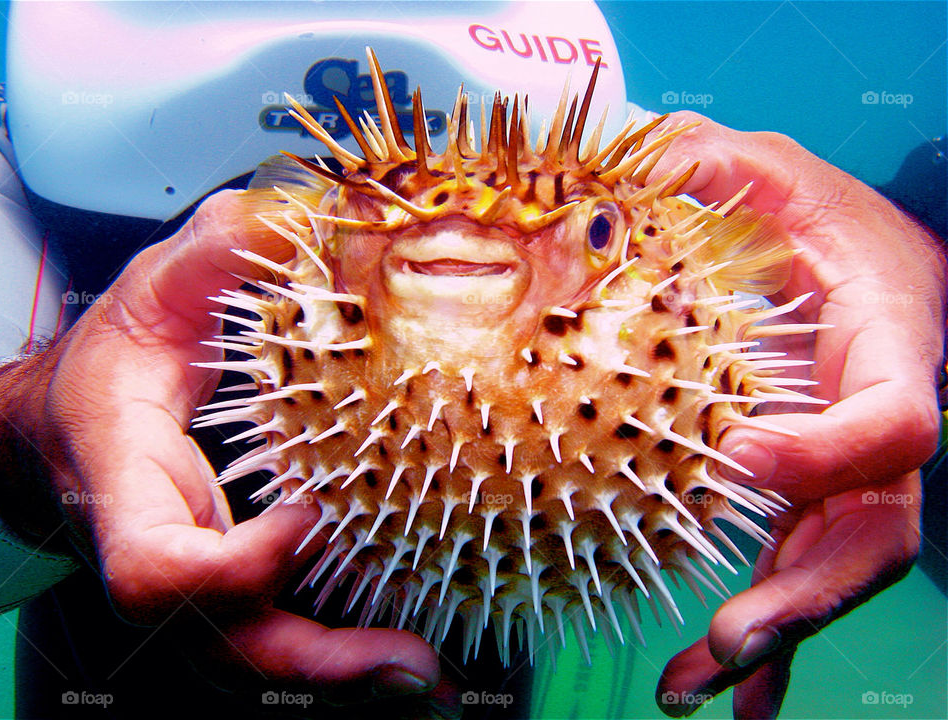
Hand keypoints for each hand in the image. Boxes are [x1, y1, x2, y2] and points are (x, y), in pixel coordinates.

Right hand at [0, 191, 452, 714]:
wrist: (70, 424)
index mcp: (124, 486)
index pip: (154, 571)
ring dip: (348, 681)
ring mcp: (195, 584)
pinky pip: (284, 635)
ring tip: (438, 683)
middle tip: (419, 670)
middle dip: (317, 667)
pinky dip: (346, 655)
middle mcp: (161, 554)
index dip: (231, 568)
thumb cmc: (115, 358)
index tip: (308, 519)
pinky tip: (416, 652)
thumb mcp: (156, 289)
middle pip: (222, 647)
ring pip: (260, 661)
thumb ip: (221, 249)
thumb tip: (309, 215)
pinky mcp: (232, 587)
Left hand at [649, 113, 945, 717]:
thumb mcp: (772, 172)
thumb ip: (718, 163)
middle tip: (726, 640)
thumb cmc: (814, 217)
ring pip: (831, 572)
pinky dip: (766, 643)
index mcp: (889, 345)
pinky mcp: (807, 498)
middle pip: (872, 532)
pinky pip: (794, 573)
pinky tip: (716, 692)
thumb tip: (644, 163)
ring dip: (771, 640)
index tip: (743, 458)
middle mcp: (877, 427)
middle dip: (806, 593)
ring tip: (688, 689)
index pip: (898, 419)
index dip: (835, 451)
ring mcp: (846, 474)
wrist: (847, 263)